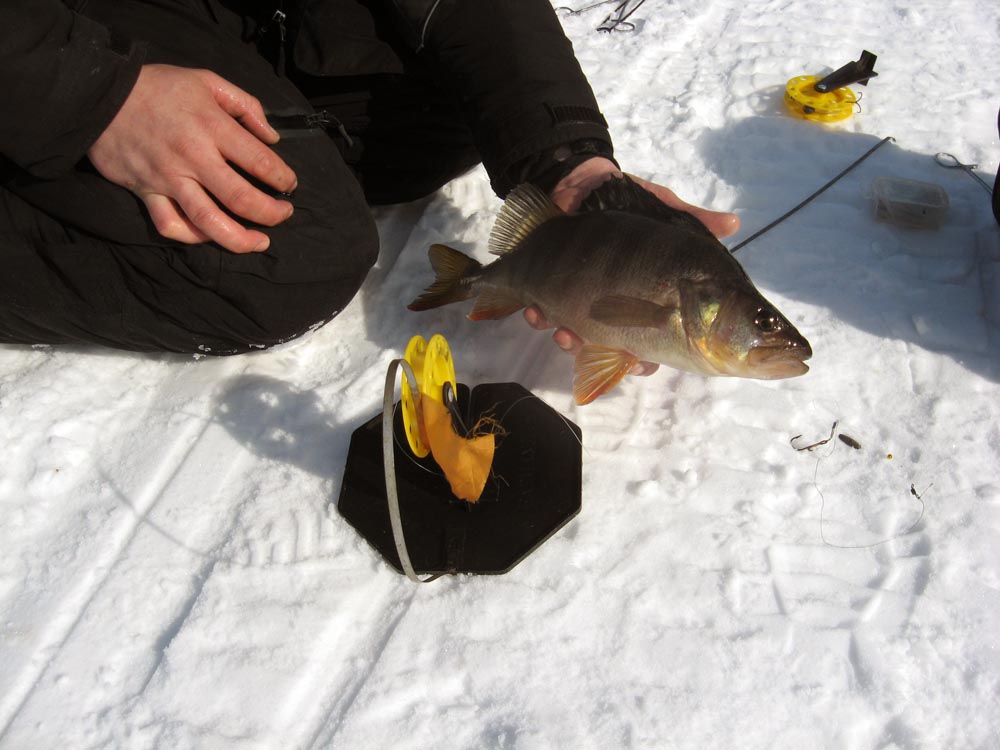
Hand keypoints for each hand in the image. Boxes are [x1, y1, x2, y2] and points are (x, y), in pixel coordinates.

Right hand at [87, 64, 297, 253]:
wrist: (98, 94)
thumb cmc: (157, 86)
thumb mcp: (206, 80)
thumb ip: (245, 105)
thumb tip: (272, 136)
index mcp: (212, 127)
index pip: (260, 161)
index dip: (282, 178)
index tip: (289, 184)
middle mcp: (193, 157)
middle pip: (241, 199)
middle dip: (271, 213)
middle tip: (284, 214)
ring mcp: (168, 179)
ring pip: (209, 222)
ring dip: (240, 239)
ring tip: (260, 242)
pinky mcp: (145, 192)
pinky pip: (171, 226)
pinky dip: (193, 237)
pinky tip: (211, 236)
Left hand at [527, 157, 740, 375]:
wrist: (578, 179)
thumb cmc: (628, 200)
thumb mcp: (662, 209)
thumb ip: (695, 221)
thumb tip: (732, 223)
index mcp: (643, 301)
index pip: (648, 346)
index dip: (642, 362)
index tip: (636, 361)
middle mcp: (611, 308)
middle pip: (606, 352)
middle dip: (595, 354)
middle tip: (588, 345)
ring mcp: (578, 301)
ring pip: (572, 337)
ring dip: (565, 340)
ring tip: (560, 330)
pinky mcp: (548, 288)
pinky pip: (542, 312)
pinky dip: (537, 314)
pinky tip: (534, 309)